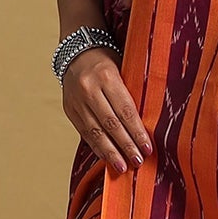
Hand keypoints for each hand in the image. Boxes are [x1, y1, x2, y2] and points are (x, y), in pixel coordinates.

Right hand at [61, 48, 151, 174]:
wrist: (76, 52)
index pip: (125, 110)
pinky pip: (84, 132)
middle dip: (126, 145)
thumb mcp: (123, 69)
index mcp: (107, 76)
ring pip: (95, 132)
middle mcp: (89, 89)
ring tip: (122, 166)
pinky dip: (97, 147)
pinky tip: (107, 157)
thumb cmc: (107, 61)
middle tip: (138, 160)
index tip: (148, 147)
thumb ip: (131, 93)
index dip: (137, 131)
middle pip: (111, 124)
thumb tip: (147, 124)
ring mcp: (76, 100)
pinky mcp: (69, 109)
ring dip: (110, 152)